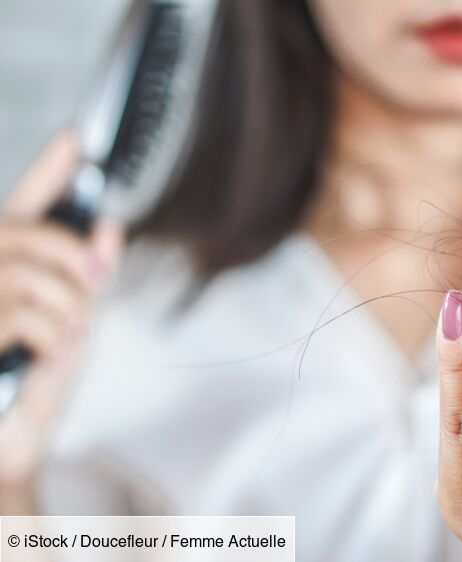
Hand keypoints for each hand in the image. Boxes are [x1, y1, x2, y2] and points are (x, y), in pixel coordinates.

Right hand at [0, 132, 122, 509]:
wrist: (9, 444)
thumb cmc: (37, 384)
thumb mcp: (76, 323)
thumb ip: (86, 277)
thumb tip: (109, 225)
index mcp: (8, 268)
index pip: (25, 207)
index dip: (49, 171)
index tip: (76, 137)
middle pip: (26, 232)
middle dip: (71, 254)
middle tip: (99, 280)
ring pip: (27, 273)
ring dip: (65, 307)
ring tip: (68, 337)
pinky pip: (22, 313)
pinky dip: (52, 334)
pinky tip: (48, 354)